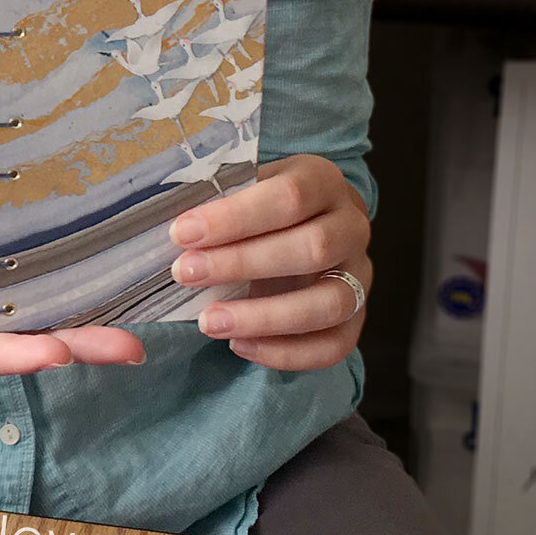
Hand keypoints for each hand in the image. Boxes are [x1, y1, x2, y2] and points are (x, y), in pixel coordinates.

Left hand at [167, 154, 369, 371]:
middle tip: (185, 274)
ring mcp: (360, 275)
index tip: (183, 233)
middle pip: (313, 248)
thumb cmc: (263, 206)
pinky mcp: (357, 318)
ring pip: (329, 303)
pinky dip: (285, 353)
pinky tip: (238, 345)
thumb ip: (219, 198)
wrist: (307, 225)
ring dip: (264, 317)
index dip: (236, 217)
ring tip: (208, 323)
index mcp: (324, 181)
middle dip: (243, 264)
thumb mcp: (247, 186)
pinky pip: (334, 345)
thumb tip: (175, 227)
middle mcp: (352, 226)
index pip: (289, 196)